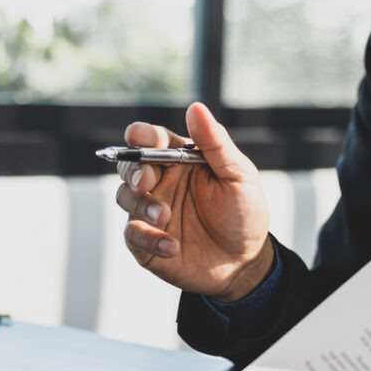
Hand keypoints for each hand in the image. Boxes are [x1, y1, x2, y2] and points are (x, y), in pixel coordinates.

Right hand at [116, 102, 274, 301]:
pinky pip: (132, 235)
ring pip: (125, 197)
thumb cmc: (243, 214)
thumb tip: (196, 108)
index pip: (151, 139)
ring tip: (165, 216)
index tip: (142, 139)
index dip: (142, 135)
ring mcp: (150, 212)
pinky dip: (148, 238)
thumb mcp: (238, 175)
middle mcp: (160, 182)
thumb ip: (216, 143)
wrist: (245, 262)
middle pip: (128, 165)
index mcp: (179, 159)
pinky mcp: (146, 242)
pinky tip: (171, 245)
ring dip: (141, 205)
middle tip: (147, 182)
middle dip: (133, 170)